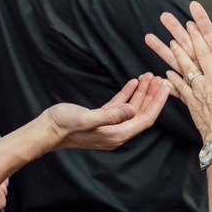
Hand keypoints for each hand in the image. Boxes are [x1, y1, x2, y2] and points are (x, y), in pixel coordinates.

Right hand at [44, 74, 168, 150]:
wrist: (46, 130)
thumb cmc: (64, 125)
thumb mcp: (87, 118)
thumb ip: (111, 115)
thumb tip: (132, 111)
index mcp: (117, 134)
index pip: (146, 119)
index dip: (157, 103)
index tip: (166, 87)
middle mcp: (117, 132)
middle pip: (141, 113)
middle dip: (152, 95)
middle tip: (159, 78)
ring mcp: (109, 126)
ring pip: (131, 108)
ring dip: (141, 93)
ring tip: (148, 76)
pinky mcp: (100, 118)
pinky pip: (119, 106)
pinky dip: (127, 94)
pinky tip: (133, 82)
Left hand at [148, 7, 211, 142]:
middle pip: (203, 52)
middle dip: (196, 36)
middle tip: (189, 24)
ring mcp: (201, 88)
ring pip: (188, 66)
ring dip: (180, 52)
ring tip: (173, 41)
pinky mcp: (191, 100)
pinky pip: (180, 86)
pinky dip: (173, 78)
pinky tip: (167, 71)